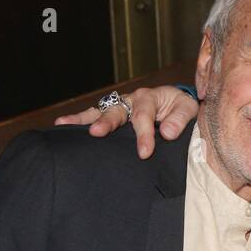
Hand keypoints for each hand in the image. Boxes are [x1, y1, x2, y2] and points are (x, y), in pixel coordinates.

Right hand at [53, 85, 199, 156]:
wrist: (177, 104)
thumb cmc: (181, 108)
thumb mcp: (188, 109)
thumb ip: (180, 119)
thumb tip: (166, 132)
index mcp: (150, 98)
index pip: (144, 117)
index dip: (144, 135)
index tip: (144, 152)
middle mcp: (131, 100)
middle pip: (116, 111)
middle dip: (107, 122)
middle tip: (98, 133)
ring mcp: (120, 108)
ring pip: (100, 111)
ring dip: (84, 119)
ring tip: (64, 124)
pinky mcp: (113, 116)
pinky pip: (94, 117)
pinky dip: (78, 122)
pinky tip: (62, 126)